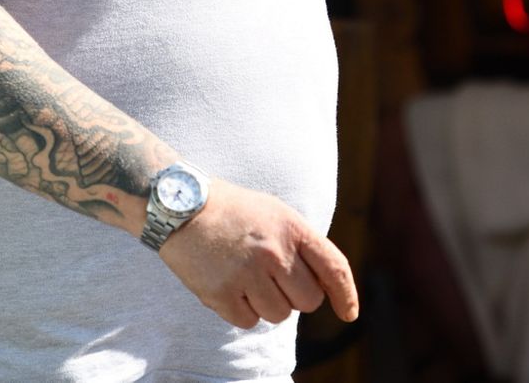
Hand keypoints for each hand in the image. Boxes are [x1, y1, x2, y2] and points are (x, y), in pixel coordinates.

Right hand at [158, 179, 358, 329]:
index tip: (348, 314)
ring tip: (245, 275)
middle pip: (308, 301)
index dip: (346, 295)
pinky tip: (228, 284)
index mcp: (292, 227)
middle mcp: (274, 251)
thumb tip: (325, 287)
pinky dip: (240, 310)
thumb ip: (301, 244)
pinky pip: (249, 322)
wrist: (180, 205)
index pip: (334, 268)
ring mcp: (247, 274)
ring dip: (265, 303)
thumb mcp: (274, 213)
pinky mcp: (222, 293)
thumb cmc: (232, 211)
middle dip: (294, 296)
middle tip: (271, 277)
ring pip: (279, 315)